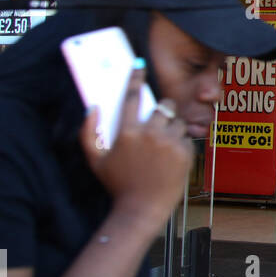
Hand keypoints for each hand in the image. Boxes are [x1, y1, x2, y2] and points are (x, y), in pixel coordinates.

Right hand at [79, 65, 192, 232]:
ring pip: (178, 122)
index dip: (136, 78)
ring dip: (173, 129)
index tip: (139, 66)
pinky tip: (171, 159)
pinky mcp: (186, 153)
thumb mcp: (95, 160)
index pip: (132, 96)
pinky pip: (187, 139)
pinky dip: (181, 145)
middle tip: (160, 121)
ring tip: (164, 146)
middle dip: (164, 110)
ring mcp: (170, 143)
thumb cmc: (118, 185)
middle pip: (164, 106)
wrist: (142, 209)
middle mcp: (150, 134)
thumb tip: (92, 108)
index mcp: (127, 133)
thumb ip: (88, 133)